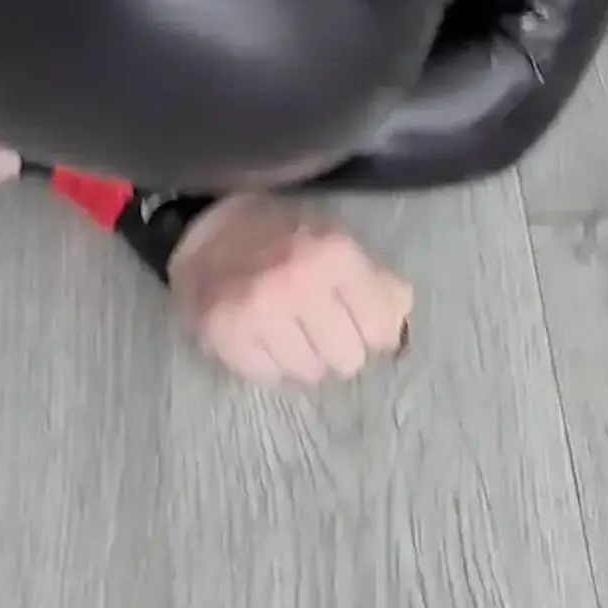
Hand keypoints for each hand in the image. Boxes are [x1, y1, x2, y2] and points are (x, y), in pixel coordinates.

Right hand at [168, 193, 413, 387]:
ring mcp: (258, 312)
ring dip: (304, 358)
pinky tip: (263, 338)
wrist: (207, 230)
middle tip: (321, 328)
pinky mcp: (225, 336)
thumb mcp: (337, 242)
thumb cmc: (282, 236)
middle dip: (339, 348)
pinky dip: (270, 364)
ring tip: (290, 332)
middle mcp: (298, 283)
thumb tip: (400, 322)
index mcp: (333, 254)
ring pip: (309, 373)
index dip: (372, 331)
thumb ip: (376, 281)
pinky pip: (269, 377)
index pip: (380, 329)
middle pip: (347, 359)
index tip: (357, 323)